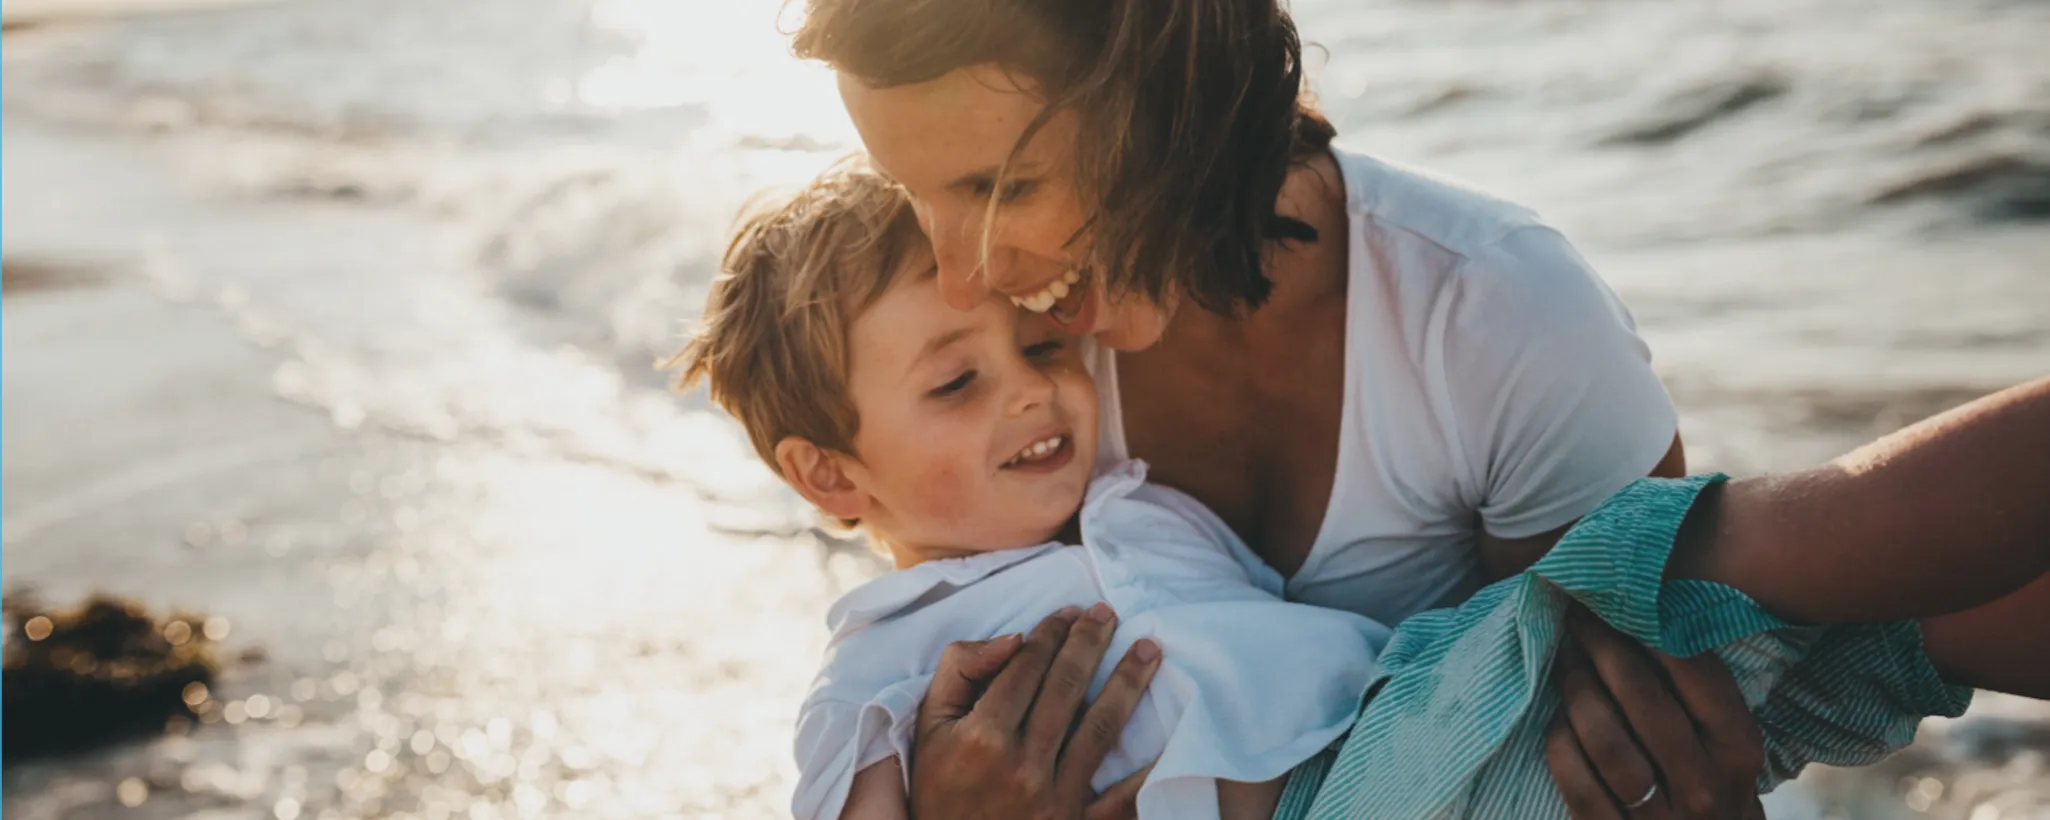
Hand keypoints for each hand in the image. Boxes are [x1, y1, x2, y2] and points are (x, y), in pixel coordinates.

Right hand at [909, 603, 1162, 819]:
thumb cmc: (939, 790)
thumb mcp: (929, 729)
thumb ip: (960, 673)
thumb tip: (1012, 638)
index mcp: (982, 736)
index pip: (1026, 668)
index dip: (1050, 634)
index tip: (1069, 612)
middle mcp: (1021, 765)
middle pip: (1066, 688)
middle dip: (1090, 643)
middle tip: (1109, 614)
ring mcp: (1054, 799)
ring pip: (1101, 728)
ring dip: (1128, 682)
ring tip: (1149, 650)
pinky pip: (1124, 799)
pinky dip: (1149, 771)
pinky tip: (1174, 737)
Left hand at [1544, 606, 1766, 818]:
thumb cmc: (1711, 792)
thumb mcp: (1727, 751)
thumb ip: (1701, 699)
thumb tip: (1651, 614)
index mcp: (1738, 750)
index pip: (1694, 671)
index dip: (1649, 626)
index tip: (1616, 598)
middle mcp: (1705, 784)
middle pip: (1642, 696)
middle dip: (1602, 645)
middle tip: (1576, 615)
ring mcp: (1660, 818)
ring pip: (1605, 737)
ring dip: (1576, 689)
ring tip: (1563, 660)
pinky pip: (1576, 780)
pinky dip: (1561, 743)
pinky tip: (1557, 720)